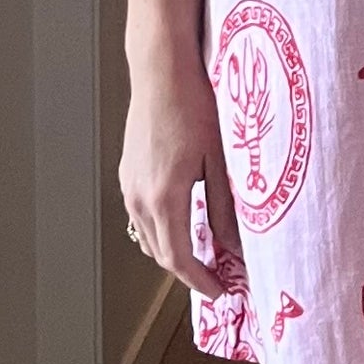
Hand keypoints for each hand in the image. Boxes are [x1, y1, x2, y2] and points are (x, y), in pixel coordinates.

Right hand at [119, 55, 242, 303]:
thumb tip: (234, 247)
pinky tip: (184, 221)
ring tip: (205, 254)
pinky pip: (142, 216)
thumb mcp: (219, 160)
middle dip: (189, 272)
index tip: (222, 293)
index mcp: (164, 198)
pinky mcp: (128, 172)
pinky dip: (162, 230)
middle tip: (219, 278)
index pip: (178, 259)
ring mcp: (129, 185)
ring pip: (149, 236)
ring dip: (174, 251)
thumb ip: (224, 209)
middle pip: (160, 253)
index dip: (200, 282)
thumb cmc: (195, 106)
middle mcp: (139, 197)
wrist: (161, 71)